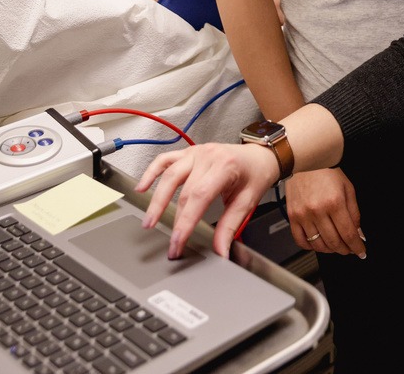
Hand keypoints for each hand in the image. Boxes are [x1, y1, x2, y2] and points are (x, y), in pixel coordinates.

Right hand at [136, 143, 278, 259]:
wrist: (261, 154)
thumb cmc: (255, 174)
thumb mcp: (247, 202)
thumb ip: (230, 227)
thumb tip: (220, 252)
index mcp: (224, 166)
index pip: (199, 198)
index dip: (185, 223)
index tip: (177, 244)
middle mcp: (207, 156)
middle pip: (183, 191)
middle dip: (174, 221)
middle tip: (169, 244)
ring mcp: (196, 152)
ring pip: (169, 175)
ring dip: (156, 199)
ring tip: (148, 221)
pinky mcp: (188, 152)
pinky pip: (165, 159)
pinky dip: (151, 172)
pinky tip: (142, 187)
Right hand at [285, 168, 365, 256]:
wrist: (304, 161)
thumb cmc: (326, 171)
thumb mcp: (348, 188)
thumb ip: (354, 213)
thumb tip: (358, 233)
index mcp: (334, 202)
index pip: (348, 234)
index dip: (357, 247)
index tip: (361, 252)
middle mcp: (318, 210)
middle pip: (334, 242)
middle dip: (345, 249)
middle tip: (349, 248)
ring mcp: (303, 215)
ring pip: (318, 245)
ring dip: (330, 250)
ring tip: (335, 245)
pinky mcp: (292, 216)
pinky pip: (301, 241)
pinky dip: (311, 246)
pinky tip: (318, 242)